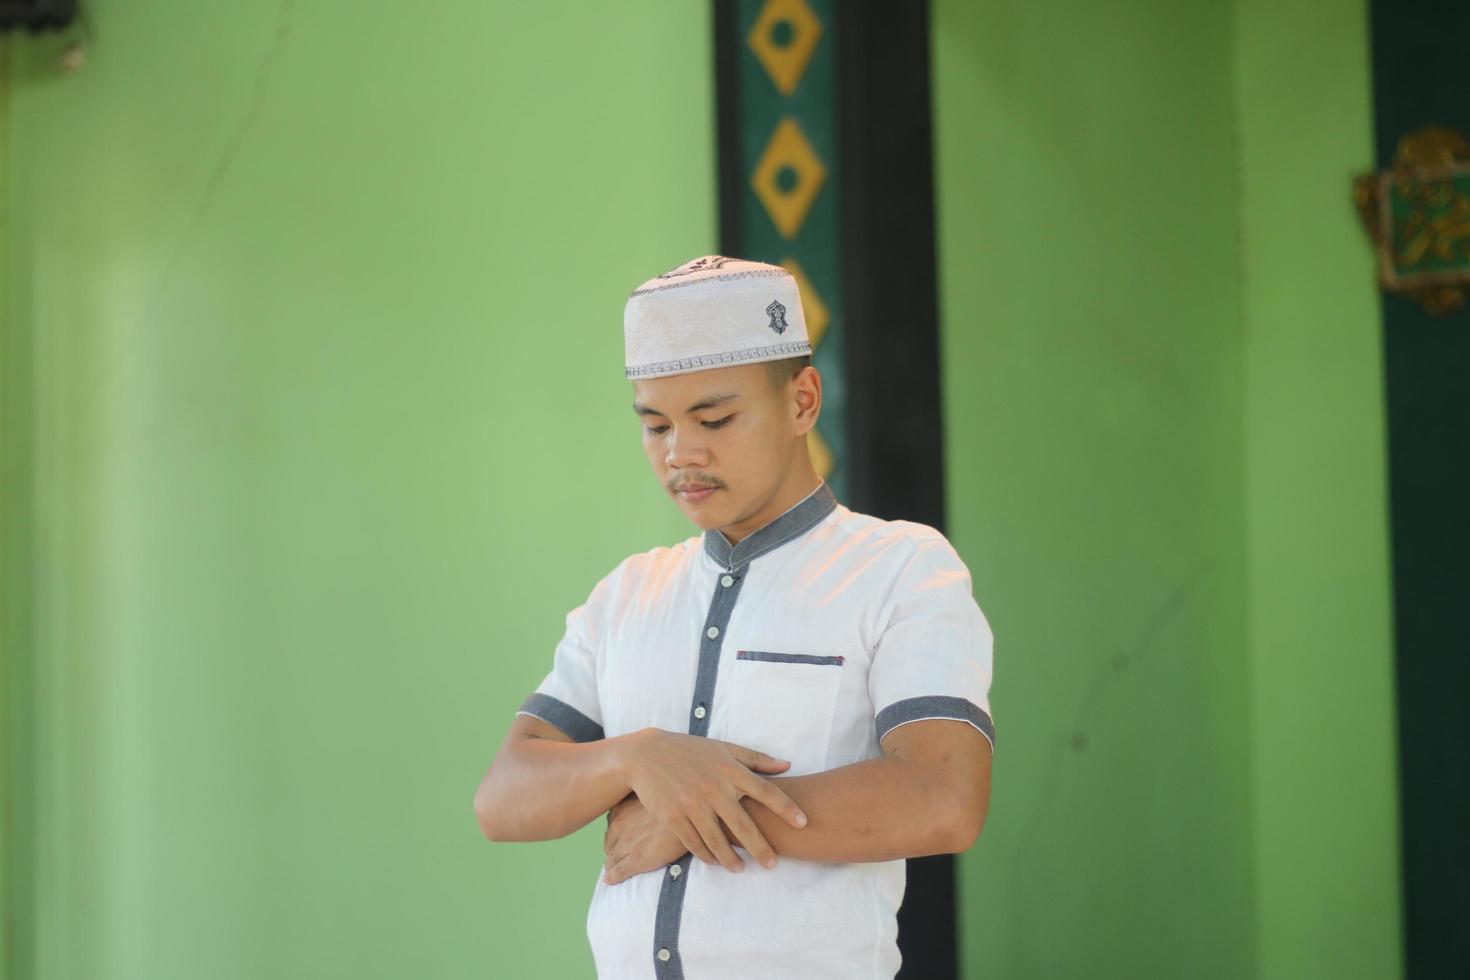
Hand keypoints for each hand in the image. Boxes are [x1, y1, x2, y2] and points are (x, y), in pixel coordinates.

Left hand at [602, 793, 687, 883]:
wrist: (688, 818)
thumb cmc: (674, 804)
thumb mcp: (653, 797)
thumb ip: (640, 802)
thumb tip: (639, 803)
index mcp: (622, 810)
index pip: (611, 826)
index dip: (614, 835)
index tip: (619, 839)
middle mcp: (620, 827)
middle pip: (608, 844)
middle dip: (612, 850)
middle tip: (619, 855)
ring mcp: (627, 845)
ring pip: (611, 859)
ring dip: (611, 865)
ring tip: (615, 869)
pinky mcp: (637, 860)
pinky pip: (618, 872)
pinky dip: (613, 877)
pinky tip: (610, 880)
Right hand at [615, 728, 807, 873]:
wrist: (646, 755)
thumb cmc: (690, 751)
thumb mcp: (723, 749)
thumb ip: (756, 759)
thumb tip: (788, 765)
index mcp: (729, 770)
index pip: (765, 790)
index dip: (786, 807)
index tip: (803, 823)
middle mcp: (713, 788)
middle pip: (743, 825)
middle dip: (761, 847)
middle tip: (773, 864)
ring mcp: (692, 805)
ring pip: (718, 840)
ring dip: (732, 859)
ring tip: (742, 869)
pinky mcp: (673, 818)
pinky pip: (695, 843)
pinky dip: (707, 855)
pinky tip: (716, 861)